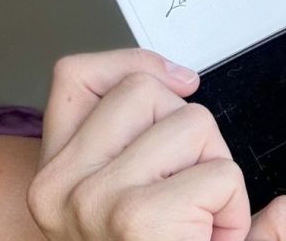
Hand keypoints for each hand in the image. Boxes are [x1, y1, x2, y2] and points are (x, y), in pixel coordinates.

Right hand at [26, 48, 251, 239]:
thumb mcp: (123, 192)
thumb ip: (129, 136)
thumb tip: (176, 79)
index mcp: (53, 173)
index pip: (75, 75)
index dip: (135, 63)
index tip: (178, 82)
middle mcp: (60, 185)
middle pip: (150, 92)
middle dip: (193, 134)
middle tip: (186, 191)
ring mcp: (95, 201)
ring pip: (193, 124)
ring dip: (217, 170)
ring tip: (197, 218)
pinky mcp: (138, 218)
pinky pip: (219, 172)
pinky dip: (232, 206)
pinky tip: (209, 238)